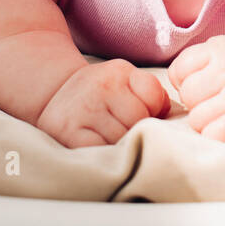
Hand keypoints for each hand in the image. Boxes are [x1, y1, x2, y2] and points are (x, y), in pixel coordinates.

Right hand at [36, 58, 170, 147]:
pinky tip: (100, 146)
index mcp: (119, 71)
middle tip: (125, 129)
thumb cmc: (100, 94)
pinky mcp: (69, 133)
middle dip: (138, 129)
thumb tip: (170, 115)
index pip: (154, 96)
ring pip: (122, 137)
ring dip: (122, 143)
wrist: (54, 95)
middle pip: (140, 119)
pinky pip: (101, 150)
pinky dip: (105, 154)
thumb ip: (150, 93)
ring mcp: (84, 109)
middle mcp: (101, 86)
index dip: (155, 110)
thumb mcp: (125, 81)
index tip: (145, 114)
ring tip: (111, 137)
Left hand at [167, 35, 224, 142]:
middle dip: (197, 101)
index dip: (188, 80)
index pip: (178, 71)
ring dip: (206, 120)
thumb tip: (161, 95)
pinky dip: (215, 135)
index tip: (206, 83)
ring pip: (196, 118)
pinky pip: (213, 134)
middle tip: (219, 99)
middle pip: (187, 94)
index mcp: (222, 47)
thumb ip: (194, 64)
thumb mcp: (222, 53)